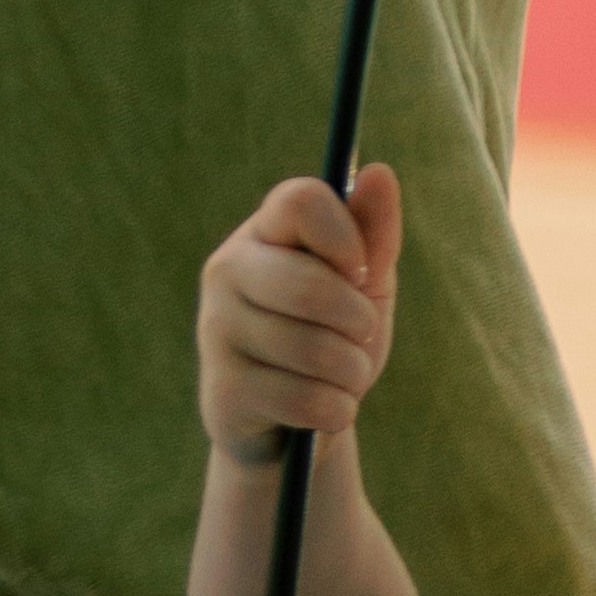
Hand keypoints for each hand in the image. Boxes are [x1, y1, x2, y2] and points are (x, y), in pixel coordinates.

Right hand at [199, 162, 403, 466]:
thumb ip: (374, 233)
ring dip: (352, 373)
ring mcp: (216, 330)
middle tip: (360, 335)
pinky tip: (323, 410)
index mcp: (263, 232)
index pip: (301, 202)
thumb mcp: (363, 285)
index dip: (346, 237)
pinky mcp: (221, 390)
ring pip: (316, 350)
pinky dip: (336, 410)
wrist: (292, 423)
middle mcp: (227, 270)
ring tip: (342, 376)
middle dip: (359, 322)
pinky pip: (306, 399)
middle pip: (312, 285)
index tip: (359, 272)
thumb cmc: (332, 337)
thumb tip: (379, 172)